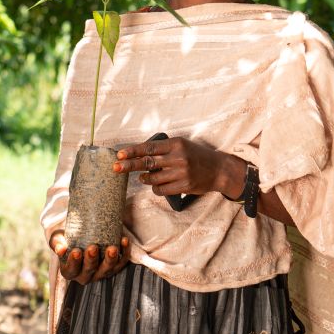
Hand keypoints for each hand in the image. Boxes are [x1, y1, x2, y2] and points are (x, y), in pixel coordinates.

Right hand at [49, 229, 128, 284]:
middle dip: (91, 260)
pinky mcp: (114, 267)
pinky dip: (124, 252)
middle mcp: (85, 276)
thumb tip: (60, 247)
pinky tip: (124, 240)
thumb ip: (56, 242)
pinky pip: (121, 262)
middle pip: (89, 271)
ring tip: (112, 248)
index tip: (75, 251)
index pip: (71, 270)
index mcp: (70, 271)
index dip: (73, 262)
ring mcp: (101, 273)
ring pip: (107, 270)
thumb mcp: (58, 238)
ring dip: (111, 259)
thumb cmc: (67, 239)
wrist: (82, 236)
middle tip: (92, 247)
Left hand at [114, 136, 243, 198]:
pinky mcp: (184, 185)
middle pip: (147, 162)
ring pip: (152, 178)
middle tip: (115, 168)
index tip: (120, 154)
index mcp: (176, 144)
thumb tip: (139, 156)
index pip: (149, 147)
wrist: (219, 169)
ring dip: (144, 179)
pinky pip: (161, 189)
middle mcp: (178, 157)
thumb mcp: (182, 146)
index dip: (133, 151)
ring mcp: (181, 172)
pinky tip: (156, 185)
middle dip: (129, 165)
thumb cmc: (197, 156)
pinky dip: (155, 188)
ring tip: (143, 177)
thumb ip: (163, 149)